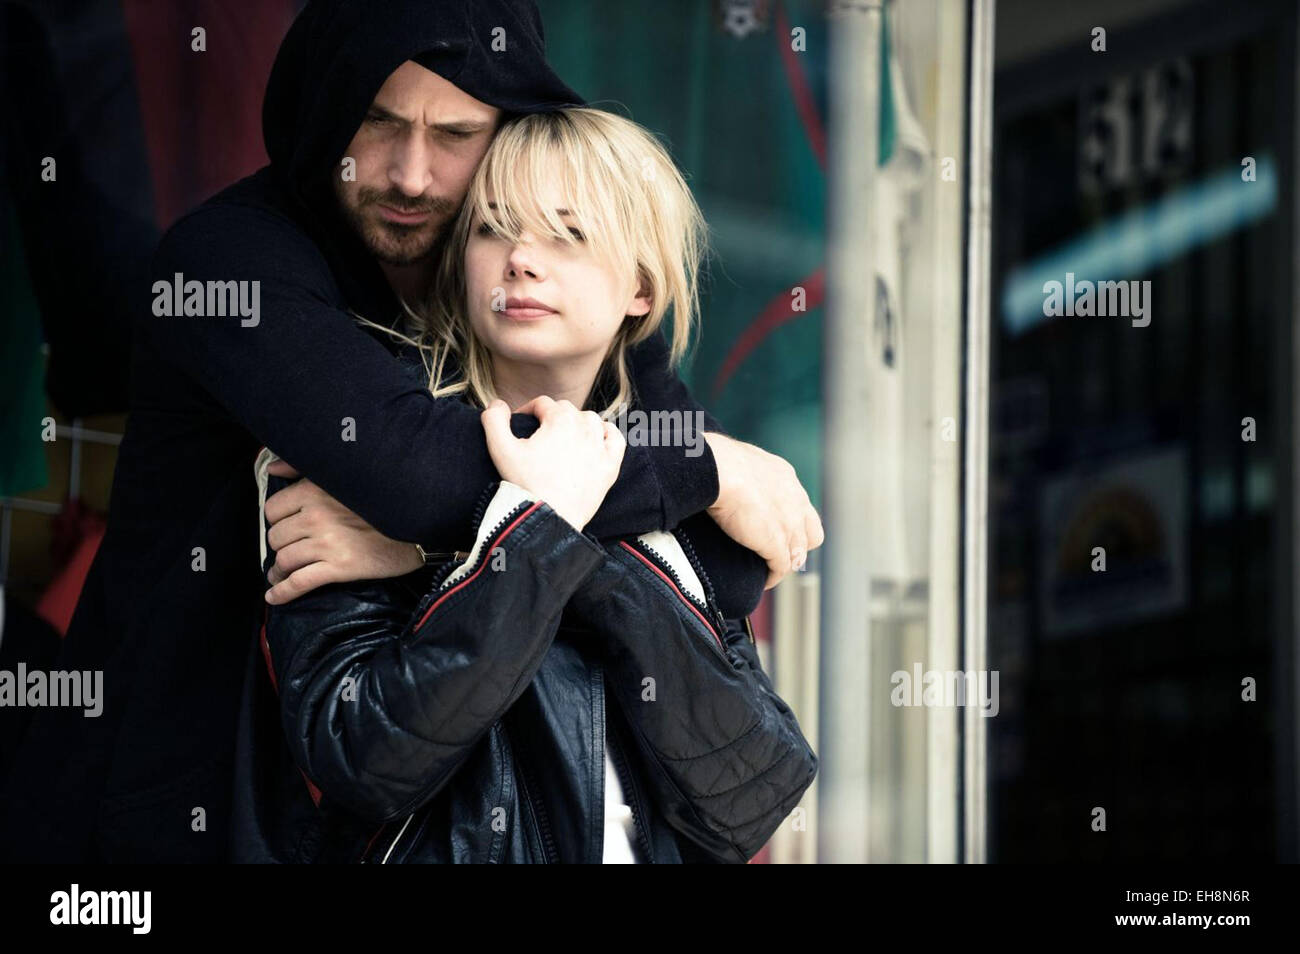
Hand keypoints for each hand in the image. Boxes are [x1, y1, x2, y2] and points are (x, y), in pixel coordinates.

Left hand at [262, 459, 421, 604]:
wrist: (416, 526)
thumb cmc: (380, 501)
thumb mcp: (340, 477)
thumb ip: (303, 468)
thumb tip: (272, 469)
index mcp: (314, 491)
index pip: (273, 509)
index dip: (277, 520)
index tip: (286, 527)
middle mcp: (316, 516)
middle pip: (276, 537)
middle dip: (280, 546)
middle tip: (289, 550)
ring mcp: (327, 543)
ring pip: (284, 560)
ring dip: (279, 570)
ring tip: (281, 573)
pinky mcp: (339, 567)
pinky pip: (299, 583)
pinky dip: (283, 592)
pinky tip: (275, 597)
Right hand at [481, 396, 624, 531]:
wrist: (550, 518)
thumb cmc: (525, 485)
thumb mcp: (501, 450)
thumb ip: (493, 420)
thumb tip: (497, 403)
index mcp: (559, 419)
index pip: (543, 404)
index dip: (528, 410)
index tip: (521, 424)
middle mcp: (584, 428)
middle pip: (567, 410)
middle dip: (551, 417)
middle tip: (539, 436)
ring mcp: (600, 447)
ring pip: (590, 421)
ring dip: (577, 423)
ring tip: (563, 438)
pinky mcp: (610, 466)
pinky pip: (615, 439)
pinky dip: (606, 436)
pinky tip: (595, 442)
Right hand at [703, 432, 823, 589]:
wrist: (718, 469)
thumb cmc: (716, 460)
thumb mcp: (737, 460)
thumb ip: (741, 473)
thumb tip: (725, 477)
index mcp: (784, 476)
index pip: (799, 505)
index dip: (791, 522)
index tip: (775, 528)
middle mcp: (794, 499)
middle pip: (811, 534)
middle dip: (798, 546)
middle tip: (779, 553)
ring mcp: (788, 522)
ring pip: (797, 553)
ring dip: (784, 564)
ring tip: (769, 570)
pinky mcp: (776, 542)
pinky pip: (781, 566)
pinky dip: (774, 576)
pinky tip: (765, 580)